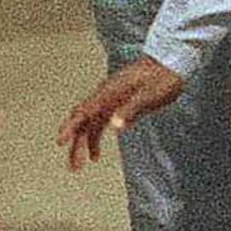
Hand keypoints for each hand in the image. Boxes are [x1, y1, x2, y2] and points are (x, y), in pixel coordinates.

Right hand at [58, 58, 188, 168]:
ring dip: (83, 145)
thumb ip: (131, 109)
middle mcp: (104, 97)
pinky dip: (94, 139)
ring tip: (81, 165)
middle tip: (75, 167)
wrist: (170, 63)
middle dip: (75, 144)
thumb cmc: (161, 78)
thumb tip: (114, 126)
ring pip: (88, 125)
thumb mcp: (150, 96)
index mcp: (109, 93)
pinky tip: (96, 154)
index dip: (70, 128)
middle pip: (82, 122)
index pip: (83, 112)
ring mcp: (108, 100)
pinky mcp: (115, 105)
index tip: (60, 142)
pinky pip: (98, 124)